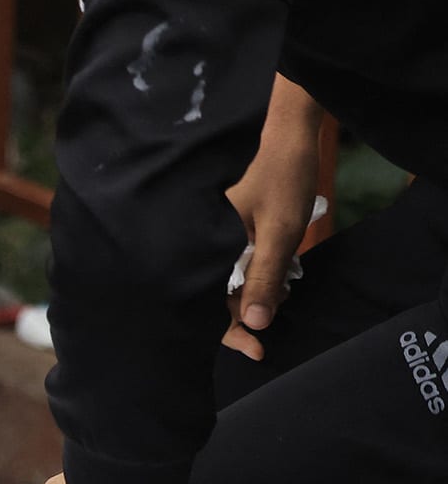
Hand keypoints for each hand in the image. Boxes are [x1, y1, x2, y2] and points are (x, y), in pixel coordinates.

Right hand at [221, 75, 323, 361]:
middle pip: (207, 298)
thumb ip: (266, 277)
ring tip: (273, 304)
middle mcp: (196, 246)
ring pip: (218, 284)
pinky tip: (266, 283)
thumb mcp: (280, 231)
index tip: (259, 350)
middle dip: (236, 320)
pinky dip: (245, 281)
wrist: (287, 133)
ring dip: (243, 300)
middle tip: (264, 339)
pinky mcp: (219, 231)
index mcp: (201, 246)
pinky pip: (225, 267)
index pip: (207, 304)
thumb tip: (255, 325)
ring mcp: (206, 238)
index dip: (231, 332)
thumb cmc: (281, 177)